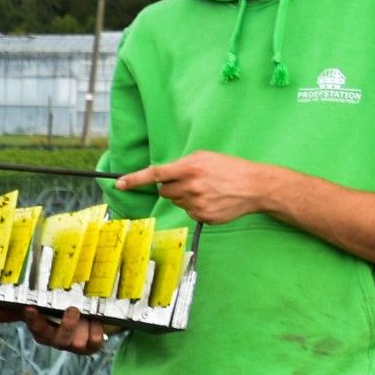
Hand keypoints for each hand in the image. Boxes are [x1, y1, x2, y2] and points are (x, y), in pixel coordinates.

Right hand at [0, 304, 107, 354]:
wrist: (87, 316)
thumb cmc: (57, 311)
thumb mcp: (38, 307)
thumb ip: (13, 310)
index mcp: (43, 330)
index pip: (36, 329)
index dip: (33, 321)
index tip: (30, 308)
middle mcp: (58, 340)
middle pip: (57, 340)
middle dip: (64, 327)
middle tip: (71, 310)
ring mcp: (75, 344)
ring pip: (77, 343)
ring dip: (82, 327)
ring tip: (84, 311)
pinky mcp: (91, 345)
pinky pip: (95, 344)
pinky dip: (96, 332)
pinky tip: (96, 319)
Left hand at [113, 150, 282, 224]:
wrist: (255, 186)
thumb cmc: (228, 167)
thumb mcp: (204, 157)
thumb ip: (181, 165)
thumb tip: (162, 176)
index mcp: (189, 168)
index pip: (155, 174)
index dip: (135, 179)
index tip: (119, 184)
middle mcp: (191, 187)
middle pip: (164, 191)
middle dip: (171, 186)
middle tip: (190, 181)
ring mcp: (197, 204)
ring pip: (176, 202)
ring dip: (184, 196)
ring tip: (206, 190)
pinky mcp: (203, 217)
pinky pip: (189, 212)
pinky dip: (196, 207)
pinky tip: (211, 200)